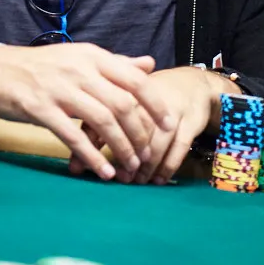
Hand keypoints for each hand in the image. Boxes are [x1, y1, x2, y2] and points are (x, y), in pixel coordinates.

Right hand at [0, 42, 174, 181]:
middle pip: (122, 104)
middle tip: (146, 156)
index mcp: (92, 56)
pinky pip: (73, 136)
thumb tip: (149, 64)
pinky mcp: (40, 108)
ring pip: (102, 121)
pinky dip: (92, 157)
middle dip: (139, 134)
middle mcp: (80, 70)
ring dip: (120, 148)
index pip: (134, 79)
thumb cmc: (41, 67)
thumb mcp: (80, 58)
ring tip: (130, 167)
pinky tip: (103, 172)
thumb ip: (116, 64)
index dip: (155, 103)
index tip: (168, 125)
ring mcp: (60, 89)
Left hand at [72, 67, 234, 186]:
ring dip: (144, 165)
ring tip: (133, 181)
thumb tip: (73, 162)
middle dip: (120, 156)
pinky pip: (179, 147)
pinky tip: (158, 180)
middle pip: (131, 129)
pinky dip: (167, 166)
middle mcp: (147, 98)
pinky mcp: (190, 120)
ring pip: (155, 141)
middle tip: (112, 178)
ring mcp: (171, 109)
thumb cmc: (145, 99)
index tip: (77, 168)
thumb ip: (96, 125)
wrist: (190, 83)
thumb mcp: (120, 104)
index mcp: (124, 89)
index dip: (90, 143)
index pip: (102, 116)